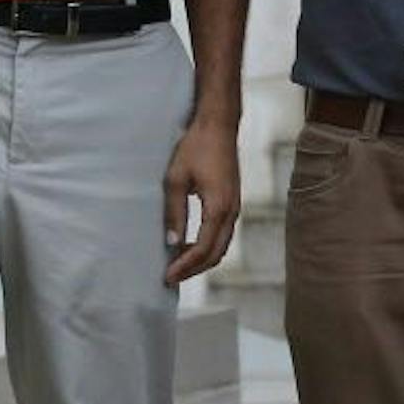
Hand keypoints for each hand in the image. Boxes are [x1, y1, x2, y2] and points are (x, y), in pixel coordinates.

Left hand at [161, 115, 240, 285]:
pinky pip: (224, 234)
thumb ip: (174, 213)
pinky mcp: (233, 202)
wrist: (218, 125)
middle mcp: (232, 211)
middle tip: (171, 277)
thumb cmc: (195, 148)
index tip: (167, 276)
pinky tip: (191, 245)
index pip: (202, 249)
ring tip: (179, 266)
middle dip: (194, 270)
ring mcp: (235, 207)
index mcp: (218, 208)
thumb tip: (172, 243)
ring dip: (202, 260)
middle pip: (216, 254)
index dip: (184, 266)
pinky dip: (209, 246)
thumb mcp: (175, 180)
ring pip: (222, 246)